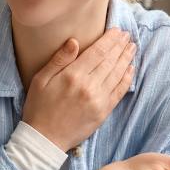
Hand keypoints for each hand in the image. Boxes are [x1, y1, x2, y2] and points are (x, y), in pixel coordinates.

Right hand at [21, 29, 134, 150]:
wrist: (45, 139)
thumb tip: (74, 41)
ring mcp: (99, 100)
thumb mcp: (41, 80)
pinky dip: (127, 78)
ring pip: (117, 74)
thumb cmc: (39, 108)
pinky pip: (119, 91)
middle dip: (120, 46)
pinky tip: (130, 69)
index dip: (109, 40)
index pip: (97, 52)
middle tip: (127, 35)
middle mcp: (89, 86)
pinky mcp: (104, 112)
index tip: (116, 30)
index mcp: (73, 76)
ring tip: (131, 47)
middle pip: (110, 61)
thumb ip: (59, 60)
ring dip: (126, 58)